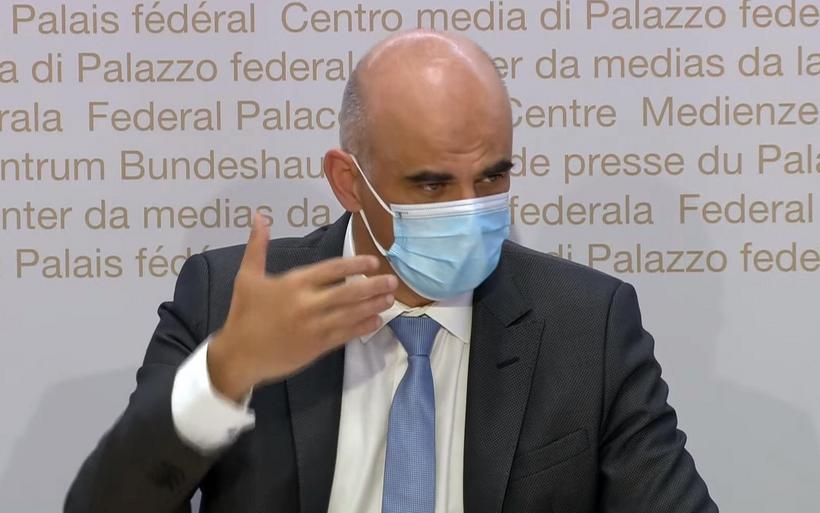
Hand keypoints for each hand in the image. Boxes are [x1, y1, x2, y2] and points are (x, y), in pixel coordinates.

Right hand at [207, 213, 397, 401]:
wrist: (238, 355)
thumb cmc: (244, 314)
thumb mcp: (247, 277)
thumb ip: (257, 245)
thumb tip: (259, 216)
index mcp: (293, 283)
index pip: (331, 269)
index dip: (355, 265)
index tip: (373, 262)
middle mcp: (307, 304)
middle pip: (348, 292)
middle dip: (373, 286)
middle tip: (392, 281)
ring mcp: (314, 327)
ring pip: (351, 314)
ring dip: (373, 305)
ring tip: (390, 298)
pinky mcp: (316, 347)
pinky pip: (345, 335)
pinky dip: (362, 327)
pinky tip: (376, 320)